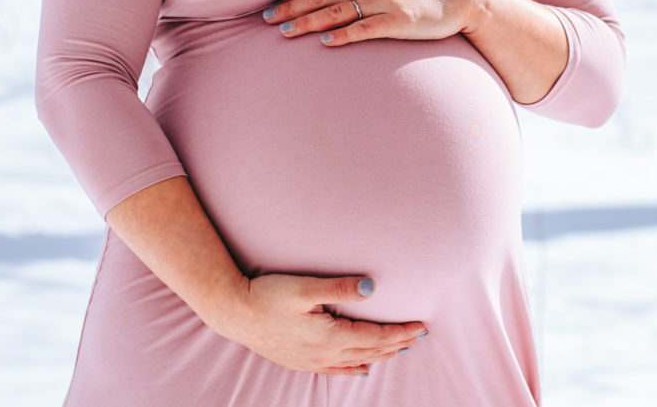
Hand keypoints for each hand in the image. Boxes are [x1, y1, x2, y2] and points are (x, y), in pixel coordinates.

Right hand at [222, 273, 426, 375]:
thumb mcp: (304, 287)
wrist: (234, 312)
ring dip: (380, 355)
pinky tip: (362, 369)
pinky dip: (355, 368)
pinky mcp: (301, 362)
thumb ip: (339, 287)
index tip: (422, 326)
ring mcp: (312, 362)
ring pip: (356, 362)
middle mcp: (324, 355)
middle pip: (371, 352)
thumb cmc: (268, 295)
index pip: (375, 337)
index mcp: (330, 337)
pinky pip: (336, 370)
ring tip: (399, 348)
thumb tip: (372, 287)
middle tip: (419, 336)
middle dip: (397, 343)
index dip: (401, 332)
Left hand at [264, 0, 487, 45]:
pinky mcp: (399, 20)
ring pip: (337, 11)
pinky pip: (364, 28)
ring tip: (284, 31)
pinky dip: (342, 34)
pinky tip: (324, 41)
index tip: (273, 3)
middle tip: (265, 19)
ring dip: (308, 21)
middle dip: (292, 7)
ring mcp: (385, 1)